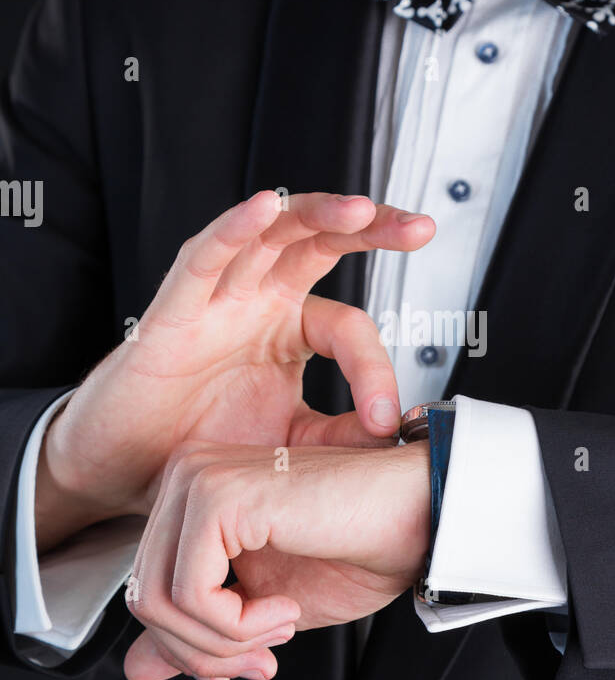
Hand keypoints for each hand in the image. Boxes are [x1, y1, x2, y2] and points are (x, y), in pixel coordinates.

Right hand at [36, 191, 433, 549]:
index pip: (348, 324)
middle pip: (320, 243)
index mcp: (288, 327)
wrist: (129, 472)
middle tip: (420, 228)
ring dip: (316, 215)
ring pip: (271, 234)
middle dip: (372, 228)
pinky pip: (204, 257)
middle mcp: (257, 300)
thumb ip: (342, 433)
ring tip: (361, 210)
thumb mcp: (290, 444)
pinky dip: (234, 228)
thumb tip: (400, 433)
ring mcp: (217, 298)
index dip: (375, 369)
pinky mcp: (172, 310)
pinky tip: (264, 207)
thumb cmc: (201, 447)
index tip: (386, 420)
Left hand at [123, 440, 430, 679]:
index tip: (248, 660)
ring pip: (159, 601)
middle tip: (266, 657)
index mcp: (192, 497)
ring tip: (281, 626)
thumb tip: (136, 670)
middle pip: (145, 599)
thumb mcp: (264, 609)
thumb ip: (201, 633)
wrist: (419, 516)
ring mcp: (197, 480)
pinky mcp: (216, 496)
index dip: (191, 647)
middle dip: (206, 652)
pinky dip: (239, 624)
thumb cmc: (359, 548)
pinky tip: (285, 608)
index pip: (148, 590)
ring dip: (225, 641)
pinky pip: (191, 593)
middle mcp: (185, 477)